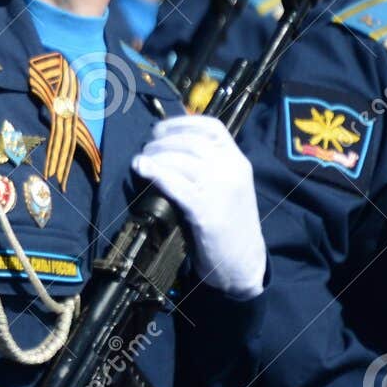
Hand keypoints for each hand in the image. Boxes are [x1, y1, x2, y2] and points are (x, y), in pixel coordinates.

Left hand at [132, 115, 265, 297]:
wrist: (244, 263)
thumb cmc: (230, 224)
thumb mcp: (228, 187)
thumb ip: (209, 166)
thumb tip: (170, 147)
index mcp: (239, 161)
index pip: (211, 127)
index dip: (181, 123)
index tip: (160, 130)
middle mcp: (232, 170)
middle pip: (190, 142)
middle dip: (162, 141)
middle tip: (146, 150)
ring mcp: (220, 189)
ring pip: (180, 160)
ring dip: (155, 156)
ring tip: (142, 162)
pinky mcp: (206, 211)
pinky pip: (175, 183)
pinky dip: (155, 172)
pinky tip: (142, 169)